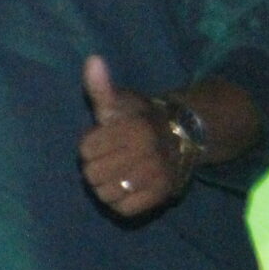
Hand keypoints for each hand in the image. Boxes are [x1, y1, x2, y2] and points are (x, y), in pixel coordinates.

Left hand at [78, 55, 180, 217]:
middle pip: (92, 174)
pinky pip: (124, 209)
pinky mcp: (162, 195)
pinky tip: (125, 188)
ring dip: (105, 186)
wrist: (183, 134)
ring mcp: (156, 176)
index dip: (89, 145)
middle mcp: (147, 153)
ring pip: (105, 194)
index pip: (86, 149)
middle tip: (109, 158)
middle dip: (95, 166)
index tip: (102, 140)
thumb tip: (92, 60)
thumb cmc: (140, 117)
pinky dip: (119, 202)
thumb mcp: (120, 100)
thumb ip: (101, 86)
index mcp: (133, 128)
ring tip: (116, 173)